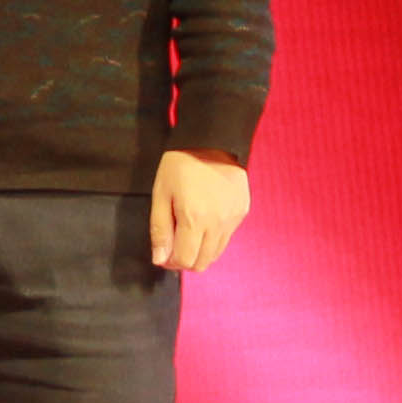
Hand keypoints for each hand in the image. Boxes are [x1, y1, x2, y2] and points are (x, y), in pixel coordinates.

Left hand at [151, 149, 250, 274]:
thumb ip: (160, 229)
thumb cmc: (180, 165)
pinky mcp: (241, 212)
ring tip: (187, 233)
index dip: (171, 262)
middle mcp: (217, 223)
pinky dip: (213, 238)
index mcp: (194, 219)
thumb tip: (160, 259)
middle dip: (185, 260)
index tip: (163, 254)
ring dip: (200, 251)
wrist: (212, 140)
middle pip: (203, 262)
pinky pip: (227, 237)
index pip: (185, 260)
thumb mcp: (160, 194)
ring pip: (216, 253)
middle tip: (173, 246)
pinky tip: (203, 221)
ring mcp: (233, 219)